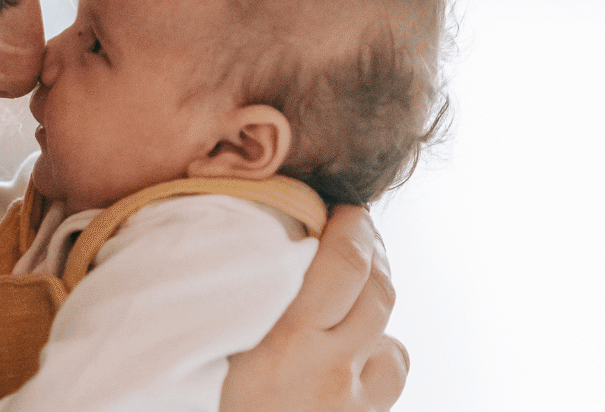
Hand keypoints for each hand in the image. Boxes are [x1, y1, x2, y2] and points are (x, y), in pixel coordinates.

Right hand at [219, 205, 407, 411]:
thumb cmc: (211, 405)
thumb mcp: (213, 352)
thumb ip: (239, 306)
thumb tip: (262, 249)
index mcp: (286, 345)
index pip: (343, 266)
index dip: (353, 229)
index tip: (344, 211)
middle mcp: (329, 372)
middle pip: (379, 292)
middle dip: (374, 251)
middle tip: (358, 229)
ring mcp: (353, 405)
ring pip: (392, 336)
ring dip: (380, 303)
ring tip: (359, 282)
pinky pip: (390, 375)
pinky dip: (380, 354)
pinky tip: (357, 348)